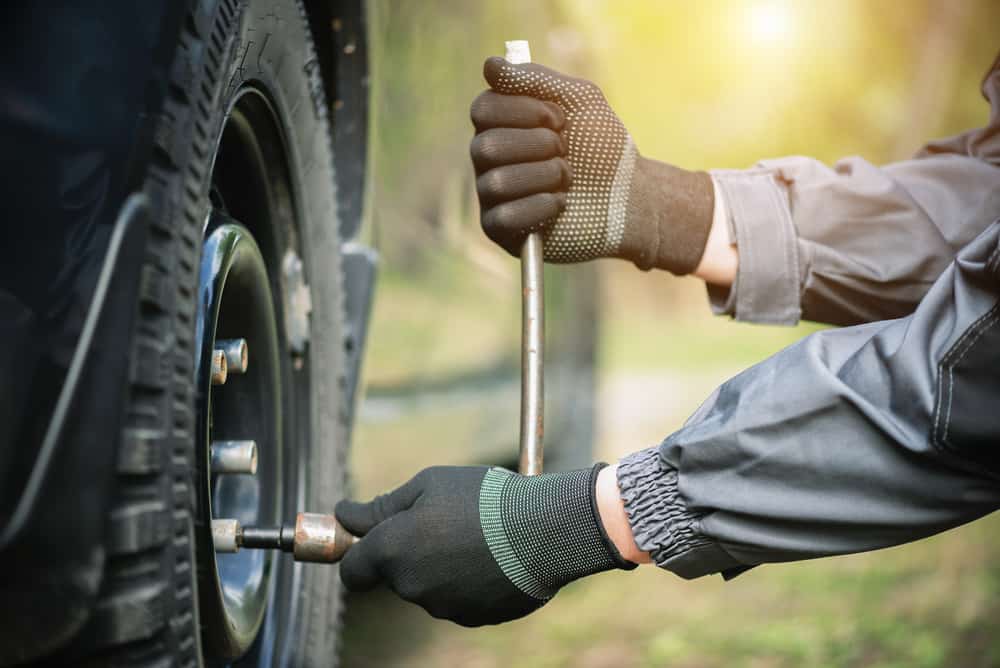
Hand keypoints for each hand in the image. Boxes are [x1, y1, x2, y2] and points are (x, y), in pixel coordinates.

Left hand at [335, 465, 635, 626]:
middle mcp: (410, 585)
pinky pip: (458, 598)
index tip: (368, 536)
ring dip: (441, 564)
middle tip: (444, 519)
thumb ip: (383, 506)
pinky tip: (492, 555)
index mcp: (392, 550)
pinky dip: (467, 580)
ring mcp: (442, 607)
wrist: (545, 530)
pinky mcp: (472, 618)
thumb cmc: (484, 499)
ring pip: (428, 585)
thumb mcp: (430, 484)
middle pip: (394, 573)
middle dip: (409, 550)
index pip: (351, 570)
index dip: (357, 553)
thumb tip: (345, 515)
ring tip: (478, 534)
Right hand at [470, 57, 714, 273]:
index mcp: (500, 125)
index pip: (483, 110)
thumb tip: (490, 66)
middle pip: (485, 146)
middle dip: (537, 146)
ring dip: (544, 176)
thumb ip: (535, 80)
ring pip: (496, 182)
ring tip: (568, 179)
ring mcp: (492, 196)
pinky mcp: (502, 231)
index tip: (561, 118)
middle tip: (566, 150)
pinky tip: (561, 204)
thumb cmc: (601, 146)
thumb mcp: (577, 100)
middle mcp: (489, 159)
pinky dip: (539, 207)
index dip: (523, 111)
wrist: (628, 195)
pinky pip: (503, 218)